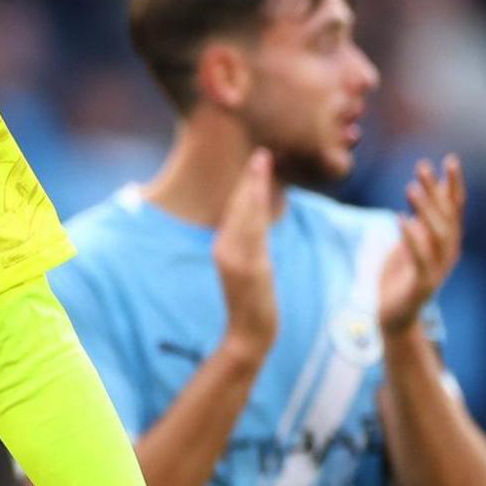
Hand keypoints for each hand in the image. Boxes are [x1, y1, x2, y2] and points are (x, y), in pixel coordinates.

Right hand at [212, 149, 276, 359]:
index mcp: (223, 247)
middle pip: (239, 207)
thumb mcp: (248, 269)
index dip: (245, 186)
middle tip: (261, 152)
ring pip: (246, 214)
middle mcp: (225, 248)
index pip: (235, 210)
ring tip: (263, 162)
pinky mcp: (249, 266)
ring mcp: (236, 257)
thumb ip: (250, 247)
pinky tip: (263, 191)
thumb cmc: (251, 303)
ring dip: (254, 186)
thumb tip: (258, 227)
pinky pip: (253, 230)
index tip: (256, 163)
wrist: (250, 334)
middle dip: (250, 179)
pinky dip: (256, 207)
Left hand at [379, 155, 465, 335]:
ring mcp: (438, 270)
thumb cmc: (399, 277)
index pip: (454, 209)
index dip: (453, 185)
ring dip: (425, 210)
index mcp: (446, 242)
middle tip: (422, 166)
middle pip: (446, 216)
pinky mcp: (422, 285)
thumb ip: (417, 221)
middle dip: (436, 190)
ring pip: (436, 235)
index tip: (450, 160)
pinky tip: (399, 219)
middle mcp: (448, 253)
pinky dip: (411, 238)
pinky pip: (419, 258)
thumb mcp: (407, 244)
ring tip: (410, 188)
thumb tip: (421, 192)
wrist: (394, 316)